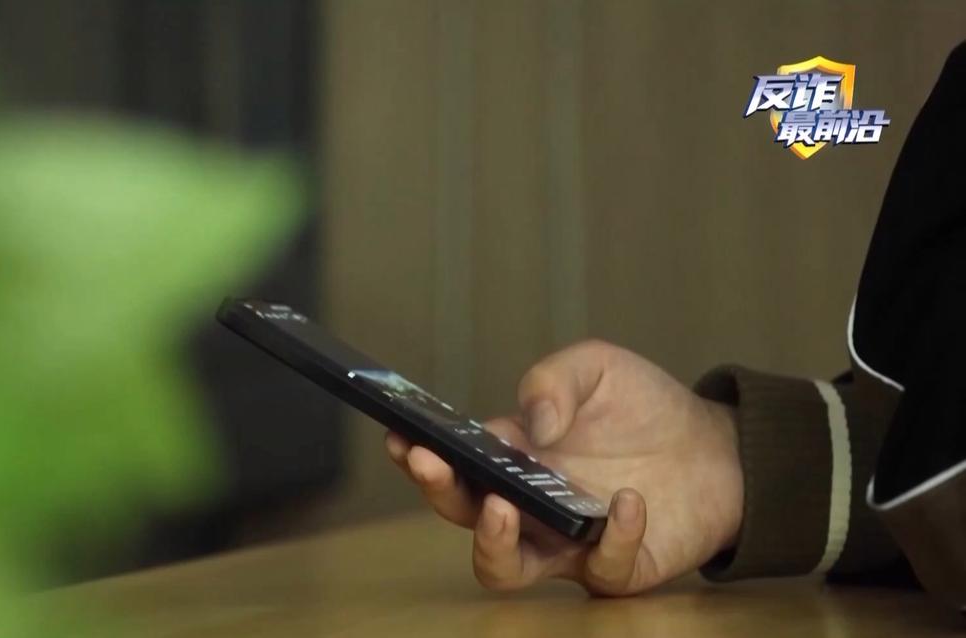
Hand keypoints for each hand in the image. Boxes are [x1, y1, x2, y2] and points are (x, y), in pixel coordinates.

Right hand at [385, 339, 742, 595]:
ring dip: (492, 543)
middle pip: (462, 515)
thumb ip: (554, 381)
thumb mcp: (595, 369)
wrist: (719, 448)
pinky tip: (629, 499)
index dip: (417, 453)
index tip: (400, 437)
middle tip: (431, 464)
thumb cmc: (643, 409)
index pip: (451, 461)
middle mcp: (528, 505)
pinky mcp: (614, 568)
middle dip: (438, 491)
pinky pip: (601, 569)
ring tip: (506, 507)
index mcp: (512, 457)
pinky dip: (614, 536)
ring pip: (504, 569)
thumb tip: (531, 426)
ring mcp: (565, 543)